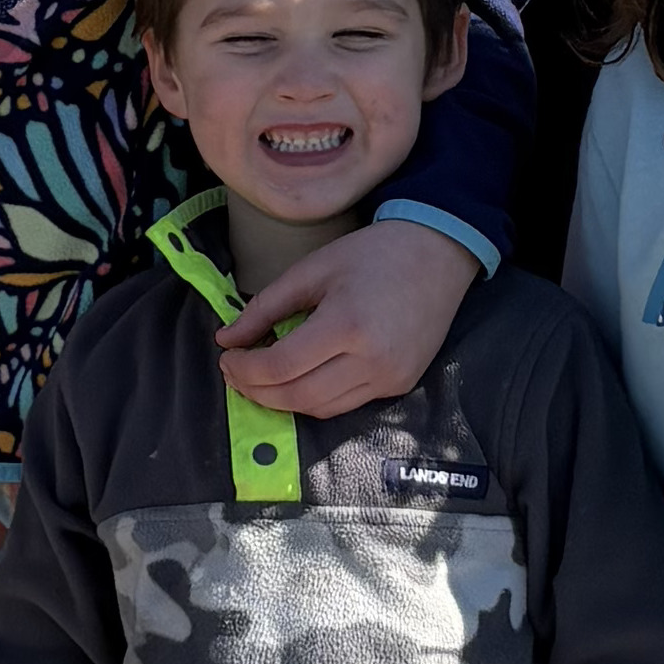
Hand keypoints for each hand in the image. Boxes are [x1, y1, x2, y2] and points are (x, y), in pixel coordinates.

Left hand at [210, 212, 477, 416]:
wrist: (437, 255)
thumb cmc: (372, 254)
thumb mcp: (312, 269)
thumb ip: (265, 307)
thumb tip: (226, 339)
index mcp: (347, 324)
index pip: (281, 366)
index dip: (245, 369)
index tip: (226, 358)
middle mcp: (371, 360)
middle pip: (298, 396)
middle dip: (257, 391)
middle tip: (234, 374)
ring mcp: (390, 378)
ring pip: (320, 409)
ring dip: (283, 400)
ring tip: (260, 379)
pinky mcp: (400, 385)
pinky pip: (346, 404)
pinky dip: (315, 398)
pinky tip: (298, 379)